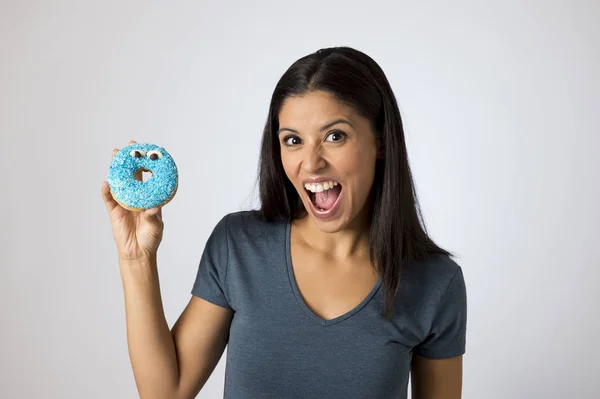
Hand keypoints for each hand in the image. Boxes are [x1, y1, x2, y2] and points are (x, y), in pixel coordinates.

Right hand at [101, 140, 163, 261]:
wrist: (139, 252)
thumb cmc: (151, 238)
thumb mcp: (156, 226)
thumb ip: (153, 217)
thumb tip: (153, 208)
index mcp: (148, 197)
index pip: (146, 178)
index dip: (145, 165)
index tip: (145, 152)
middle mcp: (135, 197)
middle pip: (130, 175)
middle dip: (127, 161)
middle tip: (124, 148)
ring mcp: (124, 203)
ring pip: (118, 183)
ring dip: (115, 170)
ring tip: (113, 157)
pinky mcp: (114, 212)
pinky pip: (109, 199)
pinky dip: (107, 191)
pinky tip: (106, 183)